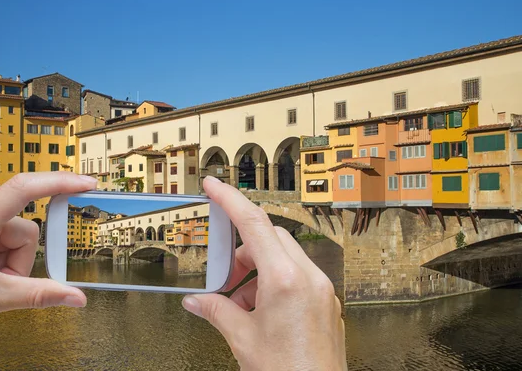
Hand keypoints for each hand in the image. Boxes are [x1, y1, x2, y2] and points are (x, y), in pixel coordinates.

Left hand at [0, 172, 96, 340]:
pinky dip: (1, 258)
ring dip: (10, 262)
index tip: (83, 183)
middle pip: (23, 229)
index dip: (59, 183)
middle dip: (20, 259)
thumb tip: (73, 296)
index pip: (23, 190)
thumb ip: (39, 295)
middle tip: (3, 280)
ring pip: (13, 236)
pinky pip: (0, 237)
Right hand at [182, 176, 346, 369]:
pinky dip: (274, 282)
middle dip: (242, 249)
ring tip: (240, 300)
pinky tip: (259, 309)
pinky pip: (297, 276)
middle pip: (270, 237)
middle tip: (224, 272)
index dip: (230, 199)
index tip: (214, 185)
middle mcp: (309, 278)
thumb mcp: (242, 339)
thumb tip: (198, 301)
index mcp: (285, 280)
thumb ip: (216, 311)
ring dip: (257, 269)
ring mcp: (321, 289)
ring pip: (284, 256)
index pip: (253, 223)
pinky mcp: (326, 302)